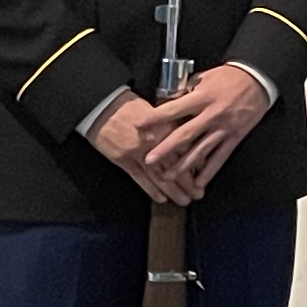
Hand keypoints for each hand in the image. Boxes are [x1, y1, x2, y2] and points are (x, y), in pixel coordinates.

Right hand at [88, 94, 202, 206]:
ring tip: (184, 201)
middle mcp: (154, 142)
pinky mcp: (123, 160)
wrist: (102, 107)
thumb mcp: (158, 110)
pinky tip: (161, 198)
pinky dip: (151, 189)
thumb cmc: (131, 106)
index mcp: (165, 127)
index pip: (186, 149)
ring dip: (172, 190)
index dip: (197, 164)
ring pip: (159, 176)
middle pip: (175, 166)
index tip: (205, 175)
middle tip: (198, 195)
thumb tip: (192, 133)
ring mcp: (138, 153)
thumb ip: (174, 123)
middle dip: (188, 183)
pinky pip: (139, 178)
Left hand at [139, 65, 272, 197]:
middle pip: (185, 135)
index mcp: (202, 98)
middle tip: (148, 160)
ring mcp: (224, 128)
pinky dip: (210, 171)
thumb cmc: (229, 77)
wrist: (258, 79)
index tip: (139, 126)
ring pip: (201, 150)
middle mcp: (211, 114)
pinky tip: (199, 182)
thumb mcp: (204, 77)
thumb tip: (167, 102)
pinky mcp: (235, 136)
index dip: (155, 118)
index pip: (174, 110)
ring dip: (183, 165)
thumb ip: (186, 91)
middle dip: (165, 149)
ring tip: (167, 176)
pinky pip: (220, 156)